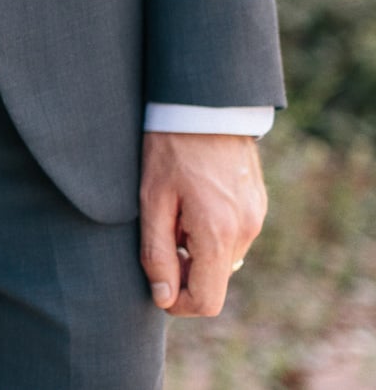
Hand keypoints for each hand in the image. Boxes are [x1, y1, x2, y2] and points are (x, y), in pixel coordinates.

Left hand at [139, 132, 266, 316]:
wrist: (205, 106)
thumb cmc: (170, 149)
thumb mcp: (151, 200)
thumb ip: (156, 252)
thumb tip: (163, 296)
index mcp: (218, 234)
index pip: (206, 300)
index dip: (178, 303)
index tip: (156, 285)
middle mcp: (245, 231)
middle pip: (215, 281)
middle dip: (184, 272)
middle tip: (158, 239)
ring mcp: (256, 218)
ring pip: (223, 260)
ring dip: (196, 252)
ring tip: (173, 215)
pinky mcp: (258, 206)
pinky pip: (233, 237)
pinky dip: (210, 234)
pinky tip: (190, 204)